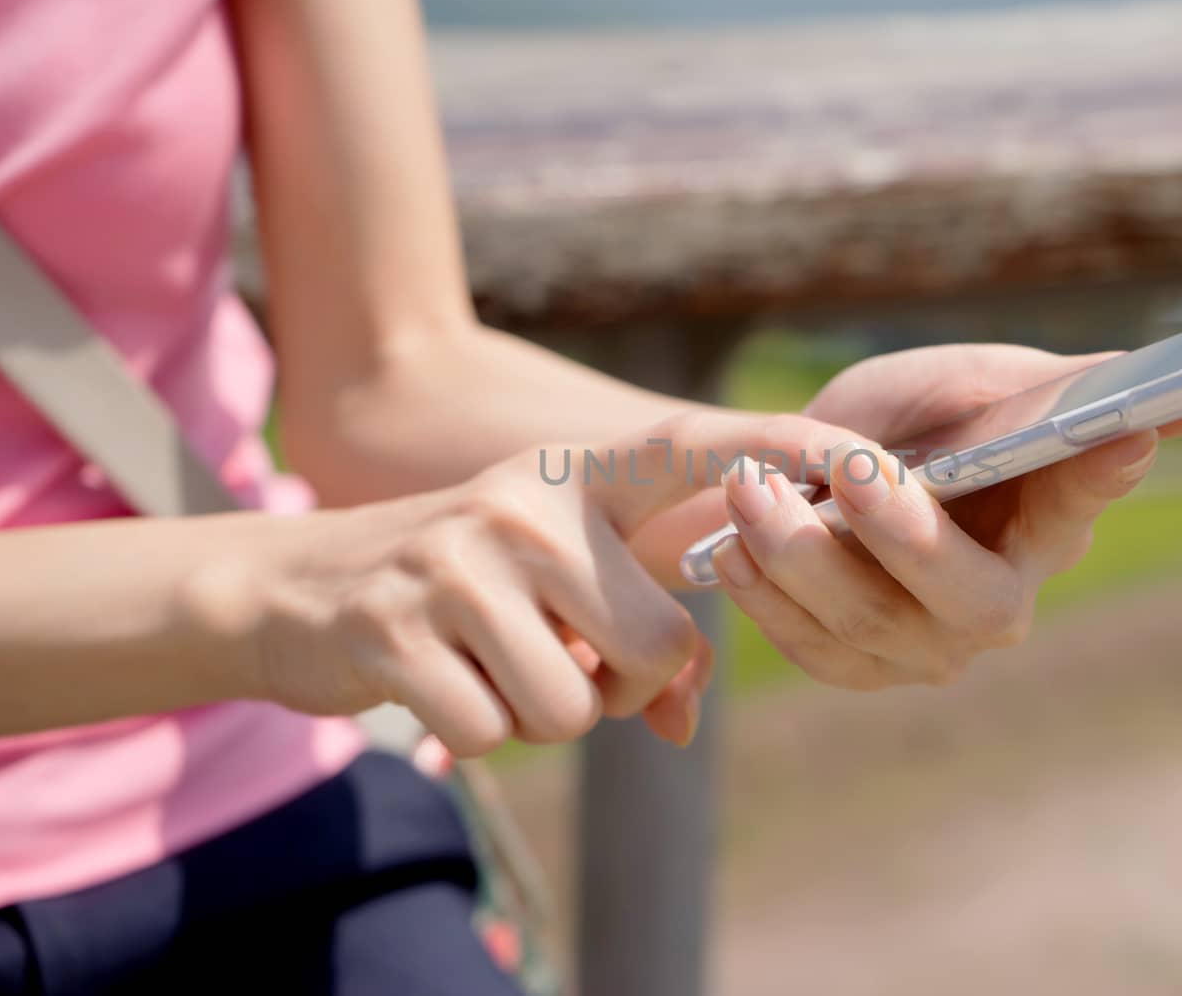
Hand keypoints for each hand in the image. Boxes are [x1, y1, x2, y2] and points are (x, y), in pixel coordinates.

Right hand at [191, 411, 857, 754]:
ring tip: (492, 659)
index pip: (704, 449)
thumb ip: (640, 628)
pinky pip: (497, 732)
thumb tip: (686, 719)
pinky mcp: (399, 626)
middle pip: (657, 643)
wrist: (300, 584)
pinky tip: (440, 679)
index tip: (882, 469)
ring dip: (543, 712)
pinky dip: (477, 733)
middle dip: (623, 681)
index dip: (797, 456)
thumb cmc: (466, 584)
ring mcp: (459, 557)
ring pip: (577, 704)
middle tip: (562, 654)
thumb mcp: (554, 574)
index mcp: (582, 474)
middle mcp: (528, 499)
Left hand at [708, 344, 1181, 688]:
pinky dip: (768, 596)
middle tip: (844, 464)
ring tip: (748, 486)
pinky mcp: (862, 667)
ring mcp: (930, 645)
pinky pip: (815, 650)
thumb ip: (1051, 389)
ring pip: (872, 625)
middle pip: (967, 597)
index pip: (1088, 493)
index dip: (1103, 472)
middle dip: (899, 533)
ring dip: (799, 553)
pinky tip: (734, 547)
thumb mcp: (962, 384)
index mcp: (1047, 515)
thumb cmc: (906, 419)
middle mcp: (1000, 597)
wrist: (806, 471)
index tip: (1124, 431)